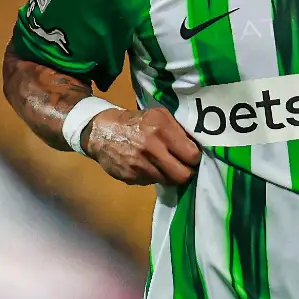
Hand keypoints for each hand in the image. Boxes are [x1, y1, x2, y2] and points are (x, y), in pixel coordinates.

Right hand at [83, 106, 200, 185]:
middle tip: (182, 166)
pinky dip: (154, 176)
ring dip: (169, 175)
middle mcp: (151, 148)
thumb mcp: (158, 115)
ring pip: (169, 181)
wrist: (101, 131)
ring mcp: (140, 165)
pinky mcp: (131, 178)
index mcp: (160, 129)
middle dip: (186, 171)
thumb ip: (177, 130)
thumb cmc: (135, 121)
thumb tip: (198, 147)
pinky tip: (147, 166)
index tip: (191, 156)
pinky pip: (152, 182)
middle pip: (183, 175)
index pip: (192, 155)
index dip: (194, 157)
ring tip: (163, 164)